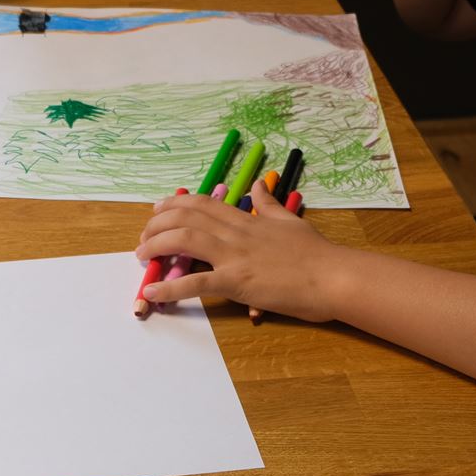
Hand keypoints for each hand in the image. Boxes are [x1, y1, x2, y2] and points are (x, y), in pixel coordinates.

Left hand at [136, 181, 345, 322]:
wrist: (334, 276)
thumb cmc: (316, 252)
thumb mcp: (289, 220)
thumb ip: (269, 204)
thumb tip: (260, 184)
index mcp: (246, 220)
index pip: (202, 203)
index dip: (175, 204)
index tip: (158, 210)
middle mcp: (235, 233)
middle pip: (186, 217)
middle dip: (157, 223)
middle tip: (143, 236)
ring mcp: (235, 256)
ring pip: (185, 240)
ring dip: (156, 245)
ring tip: (141, 255)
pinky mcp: (238, 282)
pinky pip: (197, 283)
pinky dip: (170, 287)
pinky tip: (152, 291)